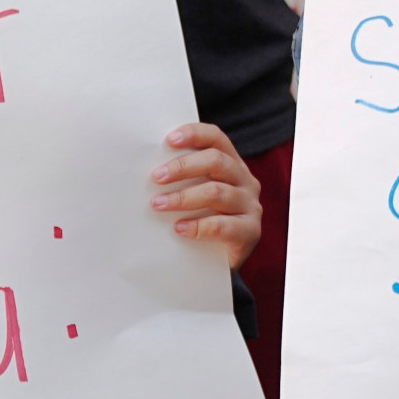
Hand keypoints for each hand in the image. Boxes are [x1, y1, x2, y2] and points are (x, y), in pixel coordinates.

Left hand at [152, 123, 261, 268]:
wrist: (218, 264)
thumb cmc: (201, 221)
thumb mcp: (194, 195)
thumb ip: (182, 180)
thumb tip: (147, 170)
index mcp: (231, 164)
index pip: (216, 138)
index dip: (194, 134)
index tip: (169, 140)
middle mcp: (245, 180)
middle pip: (216, 162)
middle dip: (183, 167)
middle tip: (156, 177)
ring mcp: (250, 206)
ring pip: (217, 192)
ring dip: (183, 197)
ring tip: (158, 204)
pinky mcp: (250, 231)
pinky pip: (222, 225)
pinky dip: (198, 226)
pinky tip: (179, 228)